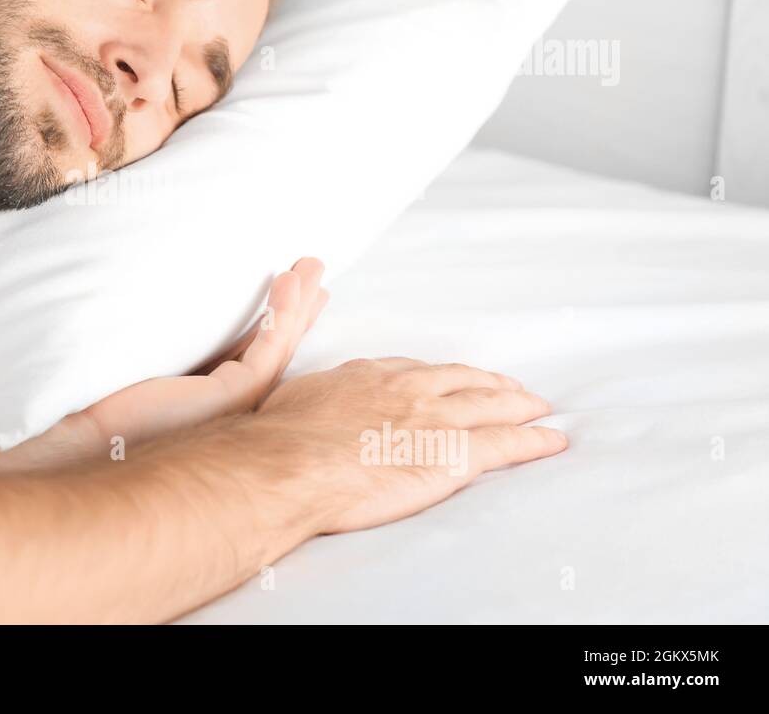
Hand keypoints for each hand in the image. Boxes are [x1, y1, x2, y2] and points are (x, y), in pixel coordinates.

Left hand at [0, 257, 328, 476]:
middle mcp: (212, 406)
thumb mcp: (102, 360)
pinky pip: (267, 353)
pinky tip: (286, 287)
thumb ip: (114, 335)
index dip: (262, 320)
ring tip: (314, 267)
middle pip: (269, 351)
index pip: (237, 353)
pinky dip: (281, 319)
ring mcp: (225, 406)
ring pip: (276, 350)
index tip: (279, 285)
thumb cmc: (70, 405)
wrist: (58, 441)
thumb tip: (90, 285)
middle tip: (318, 272)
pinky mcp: (225, 399)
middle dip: (296, 311)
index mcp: (189, 397)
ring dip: (296, 308)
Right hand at [258, 357, 567, 533]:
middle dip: (490, 383)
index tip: (450, 379)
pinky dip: (535, 441)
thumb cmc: (282, 439)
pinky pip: (507, 444)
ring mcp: (434, 418)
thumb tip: (319, 405)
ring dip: (520, 405)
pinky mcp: (453, 454)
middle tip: (510, 388)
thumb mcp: (297, 401)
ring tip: (537, 408)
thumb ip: (321, 399)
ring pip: (493, 404)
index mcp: (370, 375)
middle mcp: (407, 388)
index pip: (417, 370)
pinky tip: (552, 440)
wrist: (291, 464)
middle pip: (463, 379)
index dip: (440, 375)